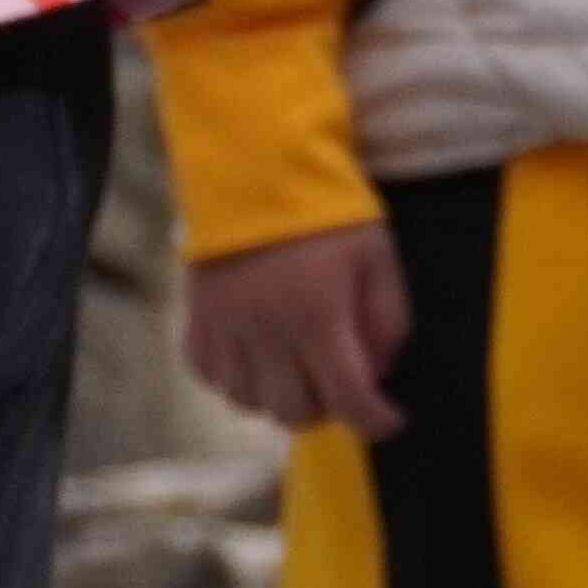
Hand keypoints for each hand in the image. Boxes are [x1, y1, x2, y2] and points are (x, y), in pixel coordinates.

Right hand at [184, 222, 411, 439]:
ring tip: (295, 369)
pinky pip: (210, 376)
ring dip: (278, 397)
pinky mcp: (198, 317)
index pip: (349, 399)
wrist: (256, 166)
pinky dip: (235, 379)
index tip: (390, 418)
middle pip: (295, 412)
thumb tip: (378, 373)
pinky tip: (255, 357)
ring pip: (250, 403)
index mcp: (317, 315)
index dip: (376, 421)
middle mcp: (267, 331)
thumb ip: (387, 320)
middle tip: (337, 381)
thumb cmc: (326, 211)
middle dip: (326, 408)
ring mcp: (226, 327)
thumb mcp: (376, 256)